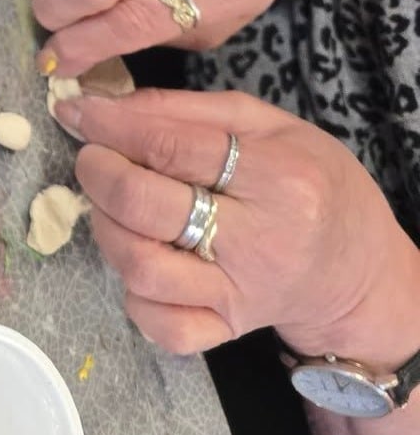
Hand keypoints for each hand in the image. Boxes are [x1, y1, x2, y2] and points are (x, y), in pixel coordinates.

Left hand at [53, 86, 419, 360]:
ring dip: (107, 229)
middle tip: (91, 158)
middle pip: (146, 207)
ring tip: (111, 206)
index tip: (76, 112)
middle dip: (99, 174)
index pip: (171, 147)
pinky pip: (161, 325)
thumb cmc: (311, 182)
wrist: (358, 271)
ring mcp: (240, 293)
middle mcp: (259, 241)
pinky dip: (133, 297)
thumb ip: (186, 109)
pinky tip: (138, 263)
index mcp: (276, 177)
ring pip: (142, 268)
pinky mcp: (227, 330)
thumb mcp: (267, 124)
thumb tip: (107, 104)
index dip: (110, 125)